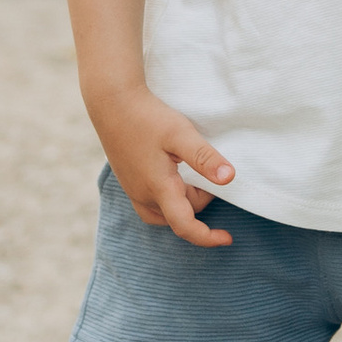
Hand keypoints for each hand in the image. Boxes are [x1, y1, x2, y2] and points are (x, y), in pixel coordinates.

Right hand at [99, 86, 235, 247]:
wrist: (112, 102)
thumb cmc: (147, 117)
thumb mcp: (181, 134)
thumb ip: (205, 158)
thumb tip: (230, 178)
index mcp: (158, 188)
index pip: (185, 226)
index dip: (207, 237)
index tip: (228, 239)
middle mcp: (143, 195)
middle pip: (180, 215)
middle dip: (200, 200)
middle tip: (207, 168)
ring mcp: (133, 190)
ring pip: (166, 212)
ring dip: (185, 201)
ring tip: (193, 174)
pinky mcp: (129, 181)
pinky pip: (153, 204)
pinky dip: (170, 198)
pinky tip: (175, 175)